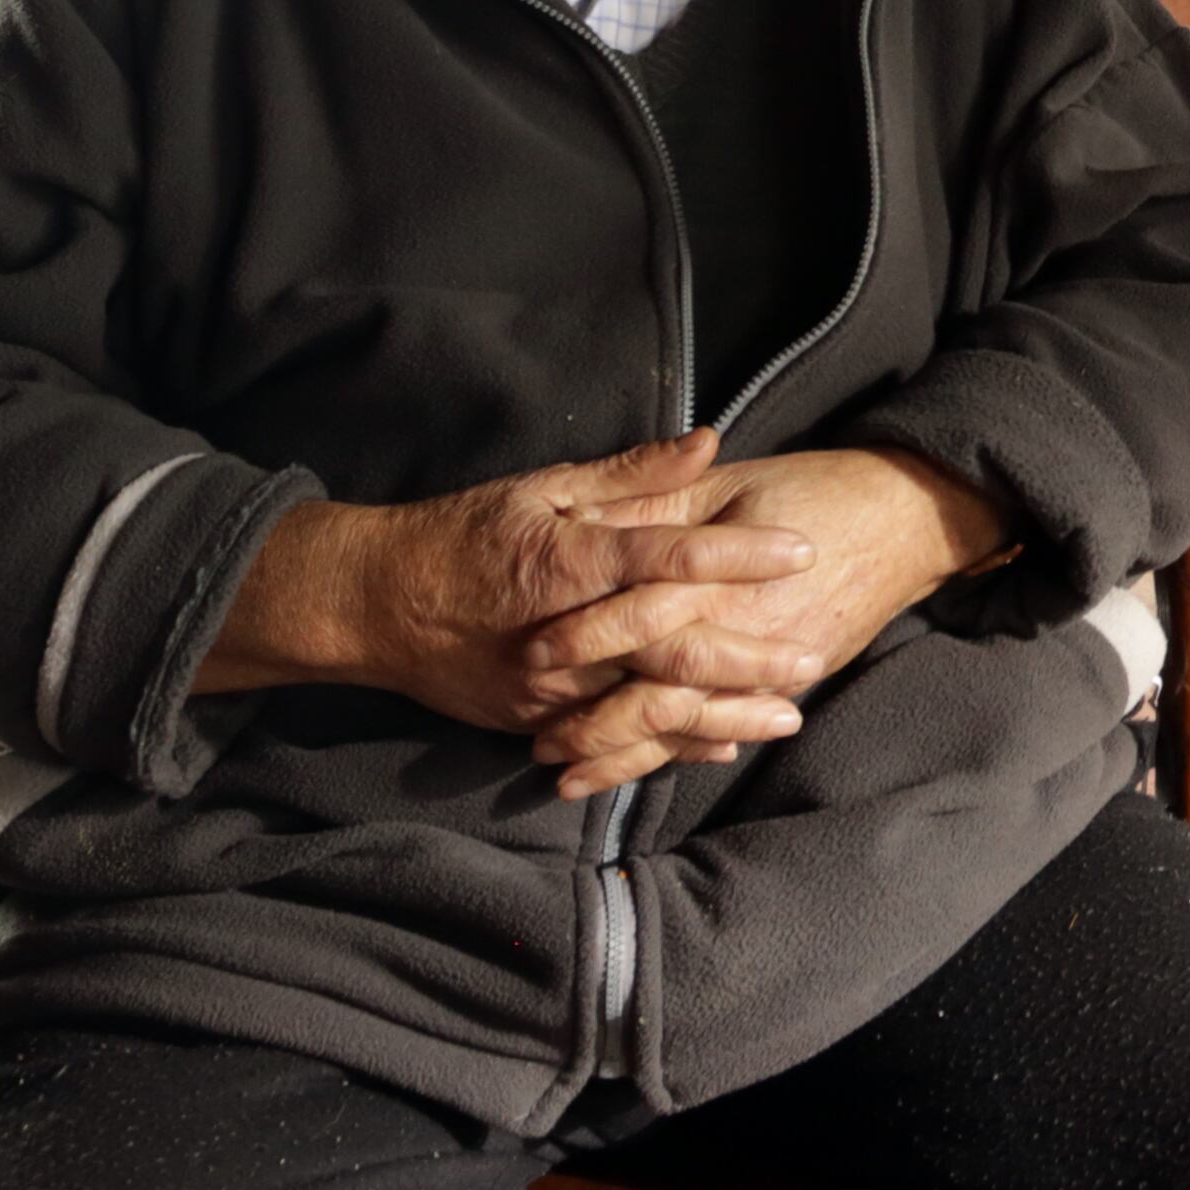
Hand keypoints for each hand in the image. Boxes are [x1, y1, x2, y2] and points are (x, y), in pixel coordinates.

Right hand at [197, 430, 815, 750]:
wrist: (372, 607)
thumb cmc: (462, 535)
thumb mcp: (541, 488)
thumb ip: (630, 474)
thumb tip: (707, 443)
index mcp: (569, 560)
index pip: (670, 556)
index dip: (740, 552)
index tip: (802, 550)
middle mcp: (567, 632)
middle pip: (674, 651)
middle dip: (752, 658)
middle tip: (817, 658)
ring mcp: (550, 689)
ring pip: (651, 710)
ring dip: (725, 716)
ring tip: (788, 717)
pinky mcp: (536, 722)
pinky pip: (614, 741)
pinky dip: (670, 745)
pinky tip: (719, 746)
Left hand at [521, 446, 1013, 799]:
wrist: (907, 518)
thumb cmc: (814, 488)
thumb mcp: (729, 484)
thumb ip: (658, 499)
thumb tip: (588, 515)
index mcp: (724, 574)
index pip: (642, 609)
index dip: (585, 633)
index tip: (531, 654)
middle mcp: (749, 630)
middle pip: (659, 687)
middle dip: (595, 721)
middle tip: (539, 744)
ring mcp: (776, 665)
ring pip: (688, 725)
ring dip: (626, 754)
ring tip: (567, 776)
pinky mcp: (793, 683)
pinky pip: (727, 728)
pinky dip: (680, 755)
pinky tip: (638, 771)